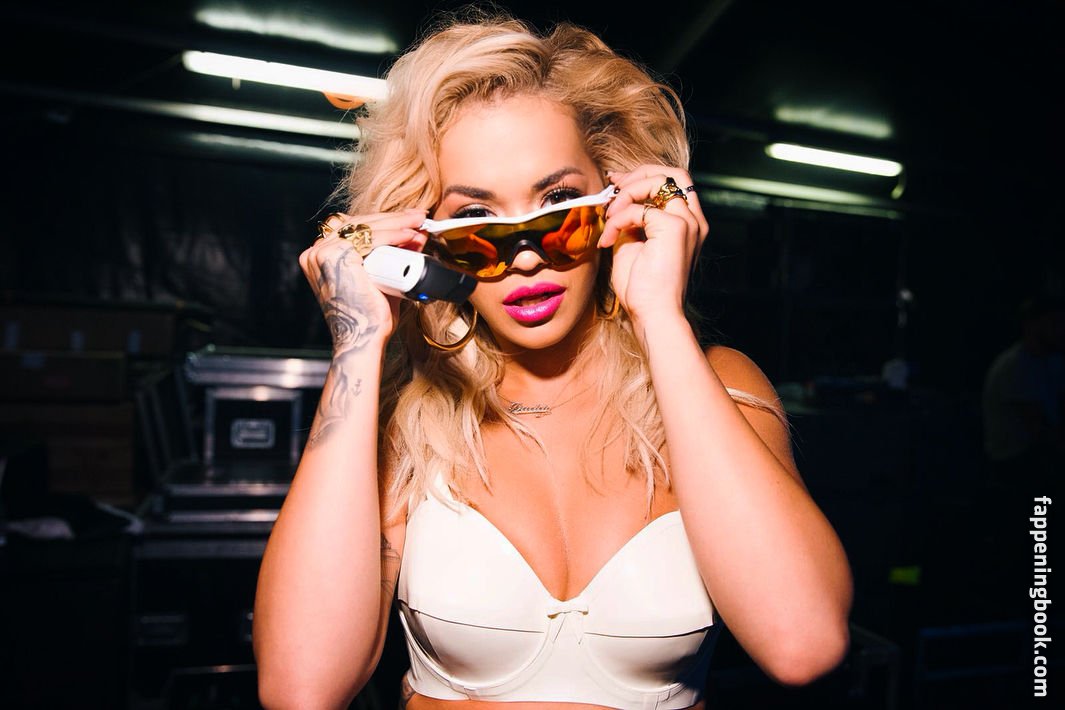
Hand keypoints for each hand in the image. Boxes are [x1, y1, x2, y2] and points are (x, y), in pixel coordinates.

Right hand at [299, 209, 427, 352]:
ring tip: (419, 224)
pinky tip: (410, 234)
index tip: (408, 220)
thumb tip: (416, 236)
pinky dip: (394, 234)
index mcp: (321, 256)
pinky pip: (370, 238)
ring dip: (397, 223)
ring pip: (365, 227)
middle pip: (359, 224)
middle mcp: (316, 252)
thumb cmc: (371, 317)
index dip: (383, 222)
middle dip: (393, 219)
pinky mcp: (334, 256)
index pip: (353, 228)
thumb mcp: (380, 277)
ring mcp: (322, 253)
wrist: (364, 340)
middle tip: (419, 217)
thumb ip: (393, 256)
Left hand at [600, 166, 708, 327]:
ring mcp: (687, 222)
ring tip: (608, 217)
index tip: (616, 183)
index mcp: (688, 224)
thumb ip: (630, 220)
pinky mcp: (674, 228)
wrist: (653, 314)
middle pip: (672, 173)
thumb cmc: (642, 288)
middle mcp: (693, 220)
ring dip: (626, 194)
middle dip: (638, 174)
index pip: (673, 183)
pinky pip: (639, 208)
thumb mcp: (632, 244)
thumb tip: (615, 200)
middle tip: (613, 187)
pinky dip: (618, 219)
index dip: (643, 176)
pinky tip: (609, 239)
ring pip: (657, 181)